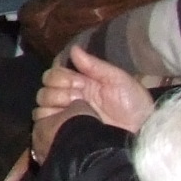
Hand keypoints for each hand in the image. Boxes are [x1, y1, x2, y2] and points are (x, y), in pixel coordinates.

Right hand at [31, 44, 155, 160]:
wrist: (138, 132)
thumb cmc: (133, 105)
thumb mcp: (118, 80)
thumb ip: (95, 65)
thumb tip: (73, 49)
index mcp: (81, 82)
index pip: (56, 71)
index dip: (63, 74)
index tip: (80, 81)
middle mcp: (70, 96)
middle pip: (46, 84)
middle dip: (60, 87)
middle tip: (80, 95)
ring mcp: (64, 113)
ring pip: (42, 100)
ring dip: (55, 100)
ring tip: (76, 107)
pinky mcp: (60, 130)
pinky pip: (41, 119)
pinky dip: (49, 115)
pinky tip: (67, 117)